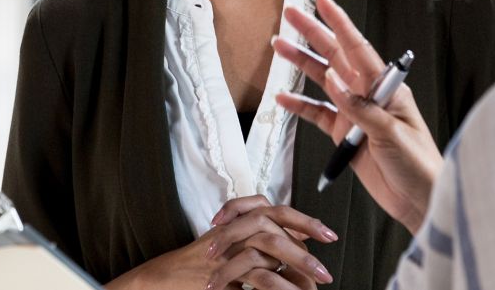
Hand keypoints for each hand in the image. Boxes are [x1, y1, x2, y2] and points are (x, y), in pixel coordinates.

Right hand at [103, 196, 335, 289]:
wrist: (165, 277)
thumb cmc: (200, 266)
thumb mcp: (233, 251)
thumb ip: (260, 251)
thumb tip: (296, 260)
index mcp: (242, 221)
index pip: (279, 212)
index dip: (305, 222)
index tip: (329, 235)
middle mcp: (236, 228)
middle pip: (277, 226)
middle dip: (305, 247)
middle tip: (326, 270)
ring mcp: (227, 246)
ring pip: (269, 248)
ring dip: (295, 267)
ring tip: (313, 286)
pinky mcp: (221, 267)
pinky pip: (255, 274)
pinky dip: (275, 286)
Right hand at [273, 0, 443, 234]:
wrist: (421, 201)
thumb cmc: (419, 164)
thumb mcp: (392, 133)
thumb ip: (361, 108)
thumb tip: (334, 81)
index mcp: (386, 87)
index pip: (358, 47)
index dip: (339, 22)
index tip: (323, 0)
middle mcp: (369, 94)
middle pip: (336, 56)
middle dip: (313, 33)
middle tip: (291, 13)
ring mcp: (355, 113)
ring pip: (323, 81)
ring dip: (302, 64)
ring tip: (279, 46)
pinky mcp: (344, 135)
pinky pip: (318, 114)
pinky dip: (300, 106)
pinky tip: (283, 98)